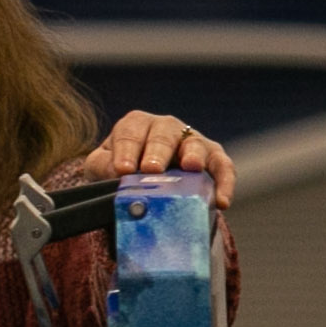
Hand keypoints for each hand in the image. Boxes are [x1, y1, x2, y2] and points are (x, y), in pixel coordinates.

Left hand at [83, 108, 237, 209]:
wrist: (143, 186)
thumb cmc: (119, 171)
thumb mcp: (101, 167)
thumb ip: (102, 167)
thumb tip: (116, 175)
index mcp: (136, 125)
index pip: (130, 133)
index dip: (126, 150)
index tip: (122, 170)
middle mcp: (166, 127)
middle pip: (163, 134)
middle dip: (157, 151)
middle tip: (151, 169)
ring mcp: (192, 142)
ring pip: (195, 145)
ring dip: (193, 156)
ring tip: (190, 167)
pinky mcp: (213, 159)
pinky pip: (223, 167)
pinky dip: (224, 182)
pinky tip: (221, 201)